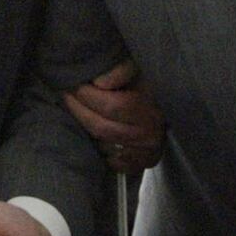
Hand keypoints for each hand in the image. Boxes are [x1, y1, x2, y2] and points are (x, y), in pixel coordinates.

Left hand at [63, 58, 164, 172]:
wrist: (169, 107)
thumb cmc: (145, 86)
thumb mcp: (136, 71)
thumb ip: (120, 71)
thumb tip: (100, 82)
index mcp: (150, 108)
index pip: (112, 106)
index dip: (88, 96)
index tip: (74, 86)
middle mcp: (151, 133)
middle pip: (103, 128)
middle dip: (79, 111)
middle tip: (67, 97)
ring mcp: (147, 152)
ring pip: (104, 146)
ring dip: (88, 130)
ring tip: (78, 113)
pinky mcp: (144, 164)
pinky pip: (113, 162)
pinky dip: (102, 151)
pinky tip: (97, 136)